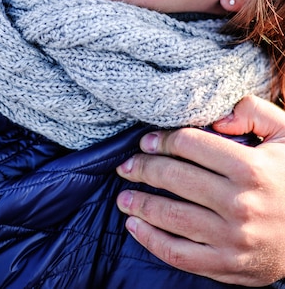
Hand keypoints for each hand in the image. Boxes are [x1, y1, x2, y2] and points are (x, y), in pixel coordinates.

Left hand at [116, 95, 284, 285]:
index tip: (148, 142)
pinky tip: (135, 227)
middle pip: (174, 177)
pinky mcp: (229, 265)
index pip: (190, 144)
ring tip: (123, 196)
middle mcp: (239, 203)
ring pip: (172, 216)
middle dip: (143, 168)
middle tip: (126, 165)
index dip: (162, 140)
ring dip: (140, 204)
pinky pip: (180, 254)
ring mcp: (232, 238)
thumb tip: (216, 117)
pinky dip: (152, 241)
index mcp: (250, 168)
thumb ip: (254, 111)